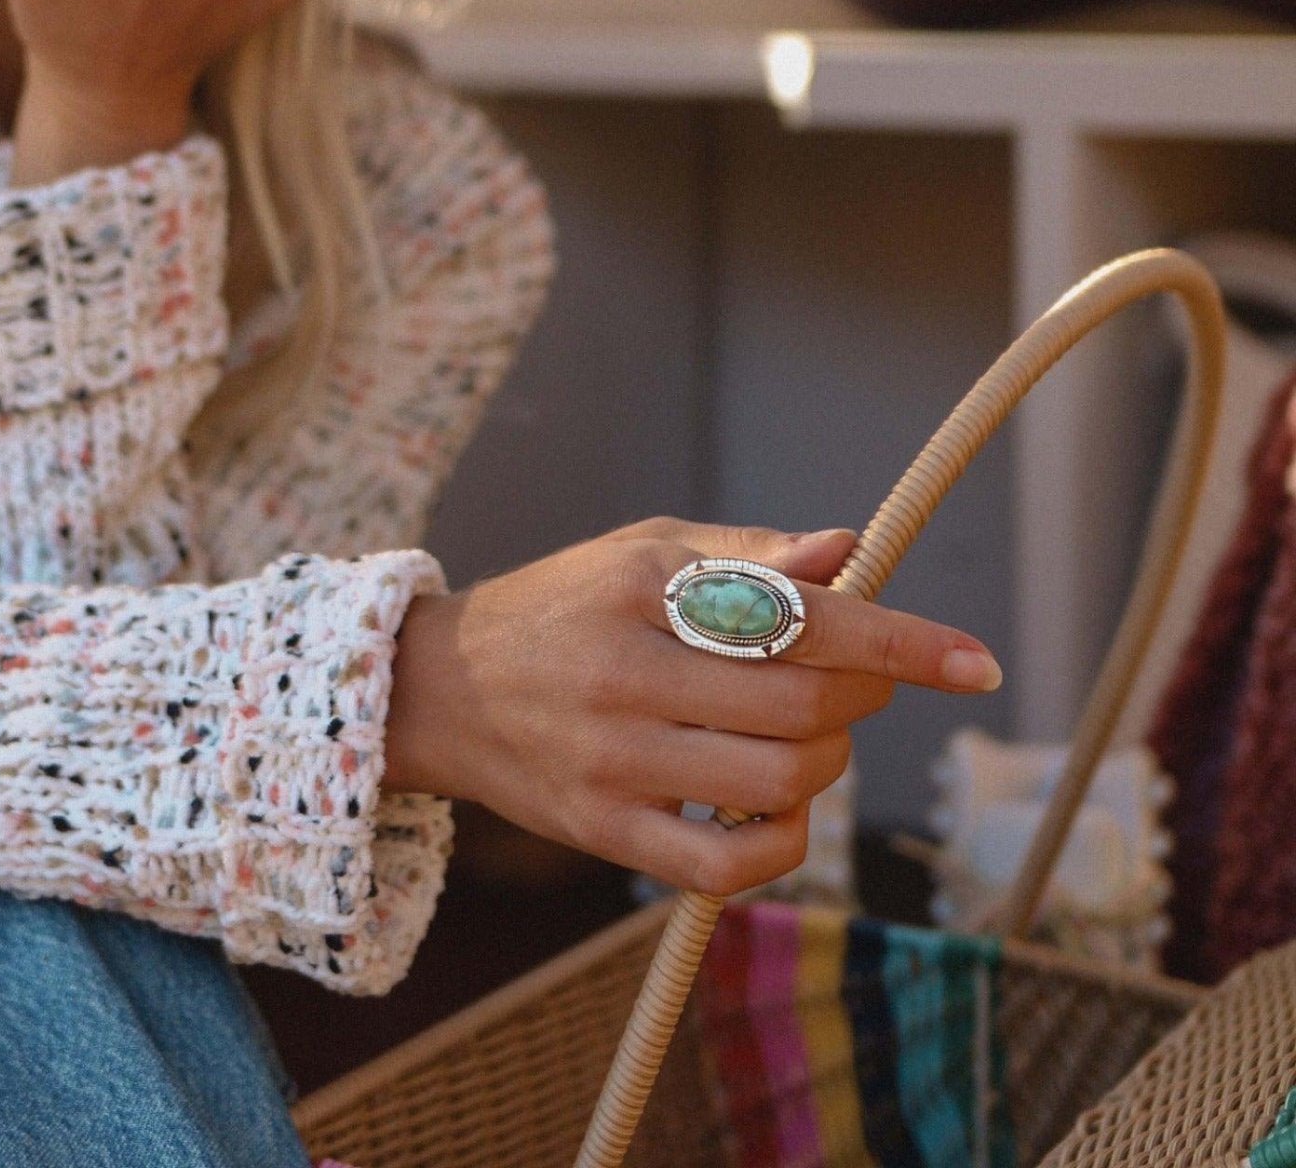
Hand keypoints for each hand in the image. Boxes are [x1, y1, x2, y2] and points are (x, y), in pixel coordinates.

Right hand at [383, 518, 1002, 897]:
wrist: (439, 689)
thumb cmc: (561, 606)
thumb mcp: (640, 552)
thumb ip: (747, 555)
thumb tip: (852, 551)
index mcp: (642, 587)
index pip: (799, 615)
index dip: (903, 641)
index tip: (977, 661)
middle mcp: (626, 671)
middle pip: (804, 705)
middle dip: (862, 696)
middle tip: (855, 680)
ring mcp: (613, 760)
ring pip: (778, 784)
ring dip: (826, 764)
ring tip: (805, 735)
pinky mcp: (604, 831)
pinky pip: (728, 865)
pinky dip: (781, 842)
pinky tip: (773, 808)